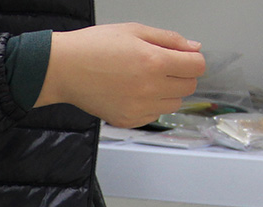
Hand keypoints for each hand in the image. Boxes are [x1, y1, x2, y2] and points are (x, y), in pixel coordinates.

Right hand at [34, 23, 205, 127]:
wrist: (65, 69)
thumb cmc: (94, 47)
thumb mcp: (135, 31)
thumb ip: (169, 40)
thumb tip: (193, 48)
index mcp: (155, 62)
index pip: (196, 66)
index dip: (193, 59)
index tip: (183, 57)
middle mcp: (149, 88)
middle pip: (188, 87)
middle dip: (182, 76)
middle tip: (163, 68)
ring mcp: (138, 108)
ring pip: (173, 105)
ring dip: (168, 93)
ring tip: (147, 81)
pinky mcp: (126, 120)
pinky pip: (153, 116)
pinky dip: (151, 106)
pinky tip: (134, 93)